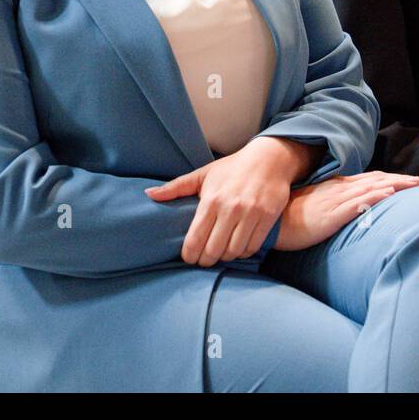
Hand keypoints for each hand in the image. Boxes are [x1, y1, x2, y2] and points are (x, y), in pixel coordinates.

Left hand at [145, 137, 318, 266]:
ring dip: (225, 257)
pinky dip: (243, 252)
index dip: (189, 255)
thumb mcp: (203, 174)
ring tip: (221, 253)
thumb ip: (176, 187)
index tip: (188, 258)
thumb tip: (148, 195)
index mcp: (211, 200)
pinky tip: (238, 247)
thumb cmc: (233, 167)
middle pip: (213, 251)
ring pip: (233, 251)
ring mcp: (251, 214)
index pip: (195, 239)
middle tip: (204, 260)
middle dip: (206, 260)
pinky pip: (252, 247)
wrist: (270, 159)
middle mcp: (231, 208)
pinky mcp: (268, 217)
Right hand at [274, 171, 418, 251]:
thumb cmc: (294, 216)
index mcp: (339, 186)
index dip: (396, 179)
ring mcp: (337, 200)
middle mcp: (341, 189)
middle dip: (404, 181)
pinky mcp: (332, 214)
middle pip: (379, 181)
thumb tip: (357, 205)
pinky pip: (355, 203)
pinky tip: (387, 194)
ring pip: (373, 188)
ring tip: (416, 185)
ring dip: (396, 186)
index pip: (374, 179)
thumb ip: (338, 202)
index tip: (416, 182)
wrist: (274, 223)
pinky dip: (373, 196)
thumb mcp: (321, 205)